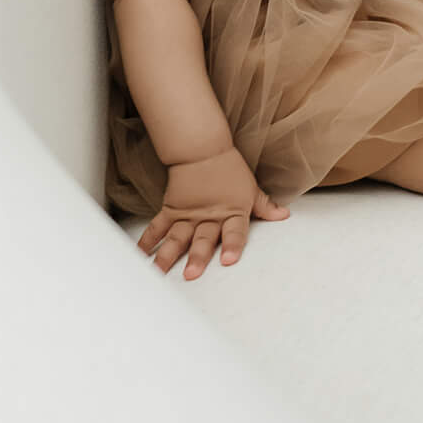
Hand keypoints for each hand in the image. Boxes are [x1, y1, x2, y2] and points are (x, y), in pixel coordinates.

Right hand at [139, 148, 289, 280]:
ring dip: (168, 255)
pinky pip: (158, 226)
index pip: (235, 231)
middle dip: (197, 257)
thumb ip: (264, 206)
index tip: (229, 261)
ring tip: (159, 272)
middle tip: (191, 274)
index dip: (233, 246)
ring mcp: (187, 214)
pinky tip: (139, 255)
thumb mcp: (250, 188)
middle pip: (203, 239)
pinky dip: (148, 240)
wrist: (202, 148)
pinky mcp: (171, 209)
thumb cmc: (229, 168)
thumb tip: (283, 215)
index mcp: (231, 211)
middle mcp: (209, 216)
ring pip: (178, 237)